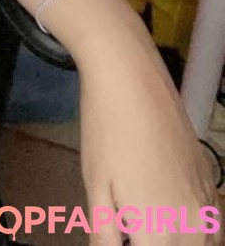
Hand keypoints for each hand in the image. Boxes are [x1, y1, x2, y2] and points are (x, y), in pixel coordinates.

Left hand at [78, 52, 221, 243]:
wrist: (132, 77)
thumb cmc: (106, 131)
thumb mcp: (96, 188)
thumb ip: (105, 236)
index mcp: (161, 234)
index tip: (118, 234)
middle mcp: (194, 227)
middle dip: (153, 245)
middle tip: (126, 229)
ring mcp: (208, 204)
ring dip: (175, 242)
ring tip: (141, 224)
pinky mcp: (210, 183)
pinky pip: (212, 229)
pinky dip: (192, 234)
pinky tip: (164, 218)